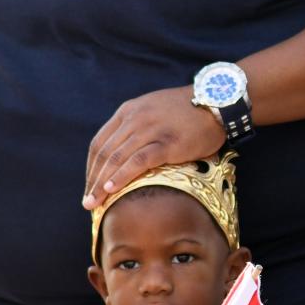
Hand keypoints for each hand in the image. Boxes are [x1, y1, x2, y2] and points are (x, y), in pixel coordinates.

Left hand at [84, 87, 224, 208]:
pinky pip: (138, 161)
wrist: (216, 102)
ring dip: (102, 184)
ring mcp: (150, 129)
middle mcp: (135, 118)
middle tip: (87, 202)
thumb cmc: (186, 111)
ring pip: (117, 159)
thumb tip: (122, 154)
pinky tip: (112, 190)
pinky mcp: (167, 142)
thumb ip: (135, 126)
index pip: (100, 142)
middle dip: (92, 180)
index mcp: (128, 111)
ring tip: (95, 203)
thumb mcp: (152, 109)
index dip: (91, 167)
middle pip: (104, 153)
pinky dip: (122, 177)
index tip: (90, 186)